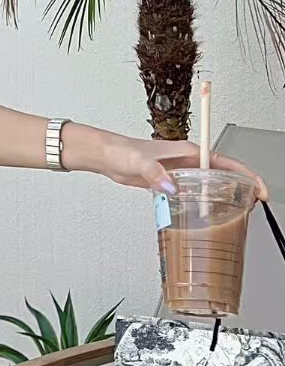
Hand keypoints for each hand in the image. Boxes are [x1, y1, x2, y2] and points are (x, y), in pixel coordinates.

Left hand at [86, 131, 268, 201]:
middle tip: (252, 206)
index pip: (227, 162)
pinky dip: (202, 201)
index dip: (247, 175)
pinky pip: (192, 192)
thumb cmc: (121, 151)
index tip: (259, 189)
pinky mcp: (169, 181)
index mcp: (189, 152)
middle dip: (242, 187)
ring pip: (209, 184)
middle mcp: (188, 161)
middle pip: (223, 174)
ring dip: (223, 196)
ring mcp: (179, 171)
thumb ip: (154, 172)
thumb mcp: (139, 161)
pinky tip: (204, 214)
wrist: (106, 155)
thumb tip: (171, 187)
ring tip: (236, 213)